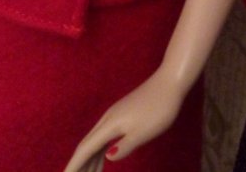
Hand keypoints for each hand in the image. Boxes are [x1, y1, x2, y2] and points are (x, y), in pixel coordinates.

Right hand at [62, 69, 184, 171]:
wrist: (171, 81)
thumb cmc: (159, 108)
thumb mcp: (144, 132)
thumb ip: (125, 146)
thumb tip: (107, 156)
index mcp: (110, 124)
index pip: (85, 149)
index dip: (74, 166)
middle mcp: (108, 119)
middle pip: (86, 146)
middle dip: (78, 165)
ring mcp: (115, 115)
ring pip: (96, 141)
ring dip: (89, 160)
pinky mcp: (123, 114)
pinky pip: (105, 136)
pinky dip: (100, 150)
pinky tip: (103, 158)